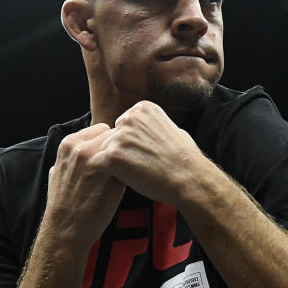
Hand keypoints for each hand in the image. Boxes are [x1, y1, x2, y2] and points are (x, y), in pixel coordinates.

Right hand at [45, 123, 125, 248]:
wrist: (66, 228)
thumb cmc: (63, 203)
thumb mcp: (57, 171)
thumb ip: (70, 155)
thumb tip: (80, 146)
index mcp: (69, 144)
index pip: (100, 129)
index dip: (108, 142)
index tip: (111, 155)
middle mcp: (82, 149)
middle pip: (114, 134)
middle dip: (119, 147)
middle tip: (121, 163)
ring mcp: (97, 162)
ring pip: (124, 147)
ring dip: (126, 157)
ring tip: (125, 172)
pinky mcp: (112, 177)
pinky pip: (130, 164)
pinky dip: (132, 171)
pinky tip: (129, 182)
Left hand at [92, 101, 212, 205]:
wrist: (188, 178)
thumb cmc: (185, 159)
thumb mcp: (173, 129)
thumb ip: (153, 126)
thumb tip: (148, 129)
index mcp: (143, 108)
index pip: (124, 125)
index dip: (130, 142)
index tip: (143, 153)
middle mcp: (130, 118)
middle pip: (112, 136)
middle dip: (120, 151)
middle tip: (137, 165)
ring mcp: (120, 136)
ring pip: (104, 150)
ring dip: (114, 163)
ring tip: (134, 173)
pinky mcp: (112, 155)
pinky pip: (98, 163)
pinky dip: (107, 173)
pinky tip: (123, 179)